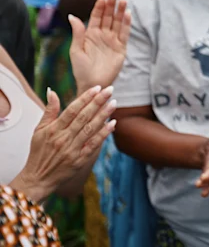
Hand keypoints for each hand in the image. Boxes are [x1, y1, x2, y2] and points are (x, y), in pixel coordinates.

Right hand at [10, 86, 116, 201]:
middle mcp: (63, 138)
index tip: (97, 88)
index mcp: (53, 129)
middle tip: (110, 90)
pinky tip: (113, 124)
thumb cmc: (39, 152)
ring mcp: (72, 149)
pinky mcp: (79, 160)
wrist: (38, 178)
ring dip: (103, 115)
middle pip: (83, 117)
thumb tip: (52, 91)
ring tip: (113, 103)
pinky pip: (93, 145)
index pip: (72, 109)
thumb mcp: (39, 130)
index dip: (85, 98)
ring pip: (90, 129)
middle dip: (98, 102)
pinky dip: (103, 134)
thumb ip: (49, 111)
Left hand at [69, 0, 131, 94]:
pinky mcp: (121, 48)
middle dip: (112, 5)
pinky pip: (125, 33)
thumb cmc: (81, 69)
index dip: (100, 6)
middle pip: (108, 16)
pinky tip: (128, 14)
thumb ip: (78, 33)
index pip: (97, 16)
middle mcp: (103, 35)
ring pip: (117, 22)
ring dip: (120, 11)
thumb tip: (72, 16)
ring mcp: (112, 41)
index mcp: (90, 34)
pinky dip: (127, 23)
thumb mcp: (76, 50)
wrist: (92, 84)